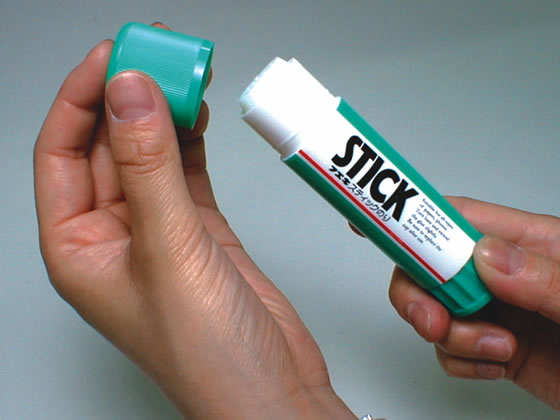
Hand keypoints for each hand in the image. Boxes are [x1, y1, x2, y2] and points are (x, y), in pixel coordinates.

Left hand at [34, 25, 354, 418]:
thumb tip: (131, 94)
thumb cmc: (210, 355)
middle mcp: (114, 237)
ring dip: (163, 113)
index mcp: (79, 249)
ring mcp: (159, 232)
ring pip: (151, 155)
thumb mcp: (171, 252)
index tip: (114, 55)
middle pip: (109, 146)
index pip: (62, 153)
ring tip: (184, 72)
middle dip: (130, 96)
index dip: (83, 98)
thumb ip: (150, 170)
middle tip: (159, 53)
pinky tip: (197, 113)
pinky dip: (191, 140)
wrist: (273, 388)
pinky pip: (185, 171)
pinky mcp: (200, 231)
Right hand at [389, 196, 559, 408]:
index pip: (459, 217)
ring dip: (448, 334)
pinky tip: (495, 365)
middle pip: (431, 265)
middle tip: (431, 318)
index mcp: (533, 243)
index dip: (410, 215)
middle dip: (419, 291)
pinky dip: (459, 360)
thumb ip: (548, 279)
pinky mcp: (496, 348)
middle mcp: (508, 273)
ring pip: (435, 308)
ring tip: (494, 349)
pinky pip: (449, 347)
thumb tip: (487, 256)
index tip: (371, 222)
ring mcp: (500, 311)